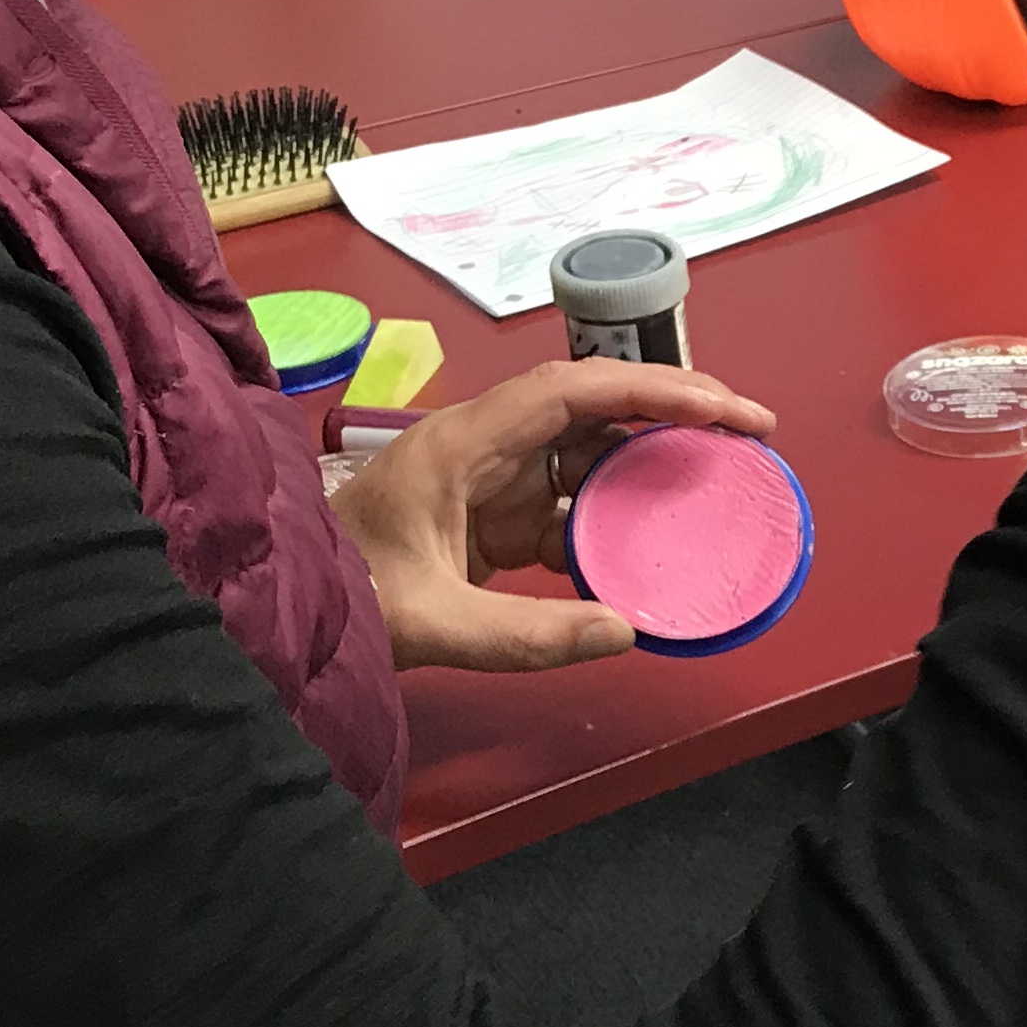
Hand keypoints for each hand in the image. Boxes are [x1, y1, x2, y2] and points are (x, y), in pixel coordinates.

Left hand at [330, 357, 773, 671]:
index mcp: (460, 445)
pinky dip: (611, 517)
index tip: (723, 409)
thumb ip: (530, 635)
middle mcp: (479, 447)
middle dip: (671, 412)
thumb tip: (625, 631)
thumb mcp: (434, 624)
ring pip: (583, 453)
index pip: (572, 392)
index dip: (654, 391)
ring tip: (716, 480)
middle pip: (591, 408)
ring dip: (647, 463)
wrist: (277, 611)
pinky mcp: (486, 517)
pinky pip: (564, 503)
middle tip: (748, 433)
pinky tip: (648, 542)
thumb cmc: (341, 597)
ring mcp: (483, 480)